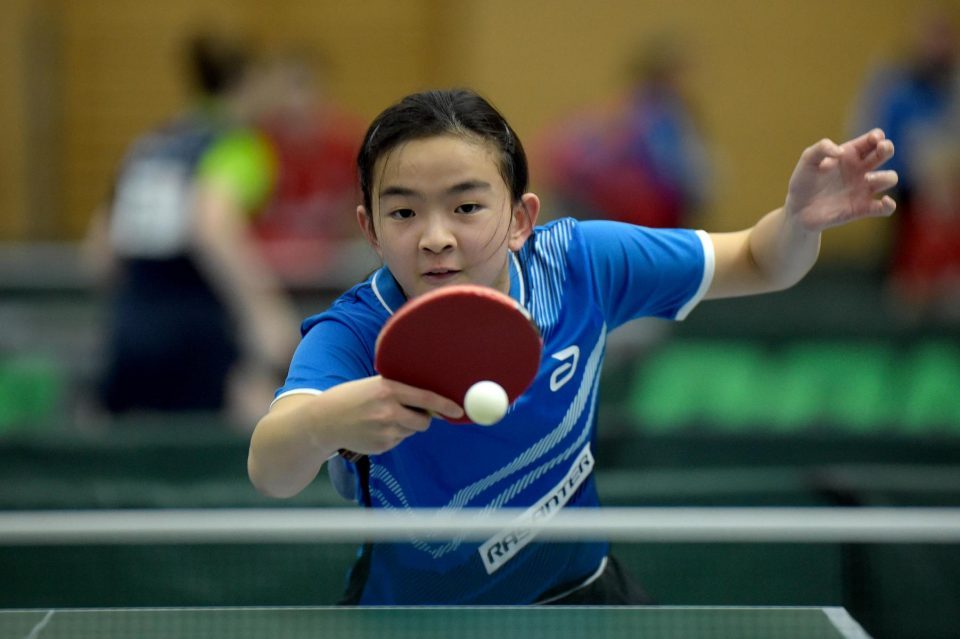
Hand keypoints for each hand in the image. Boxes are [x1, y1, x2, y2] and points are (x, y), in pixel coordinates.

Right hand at [324, 376, 463, 455]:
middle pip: (423, 421)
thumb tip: (432, 403)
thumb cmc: (352, 398)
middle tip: (408, 412)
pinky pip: (398, 441)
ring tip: (380, 418)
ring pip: (411, 431)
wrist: (323, 422)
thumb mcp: (374, 385)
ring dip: (404, 426)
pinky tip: (373, 429)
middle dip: (422, 419)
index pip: (426, 398)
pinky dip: (392, 435)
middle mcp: (388, 411)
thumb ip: (400, 391)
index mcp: (387, 390)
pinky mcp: (381, 447)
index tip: (458, 411)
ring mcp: (384, 432)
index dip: (445, 405)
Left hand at [784, 129, 897, 231]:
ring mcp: (863, 189)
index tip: (874, 139)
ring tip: (866, 179)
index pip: (872, 140)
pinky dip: (889, 205)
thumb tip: (841, 152)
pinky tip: (883, 201)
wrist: (797, 210)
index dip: (878, 136)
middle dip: (887, 148)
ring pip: (890, 178)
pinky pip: (885, 208)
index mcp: (850, 154)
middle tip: (881, 149)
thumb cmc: (803, 182)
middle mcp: (861, 170)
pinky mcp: (861, 209)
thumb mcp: (807, 160)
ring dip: (884, 177)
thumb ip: (821, 148)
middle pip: (885, 153)